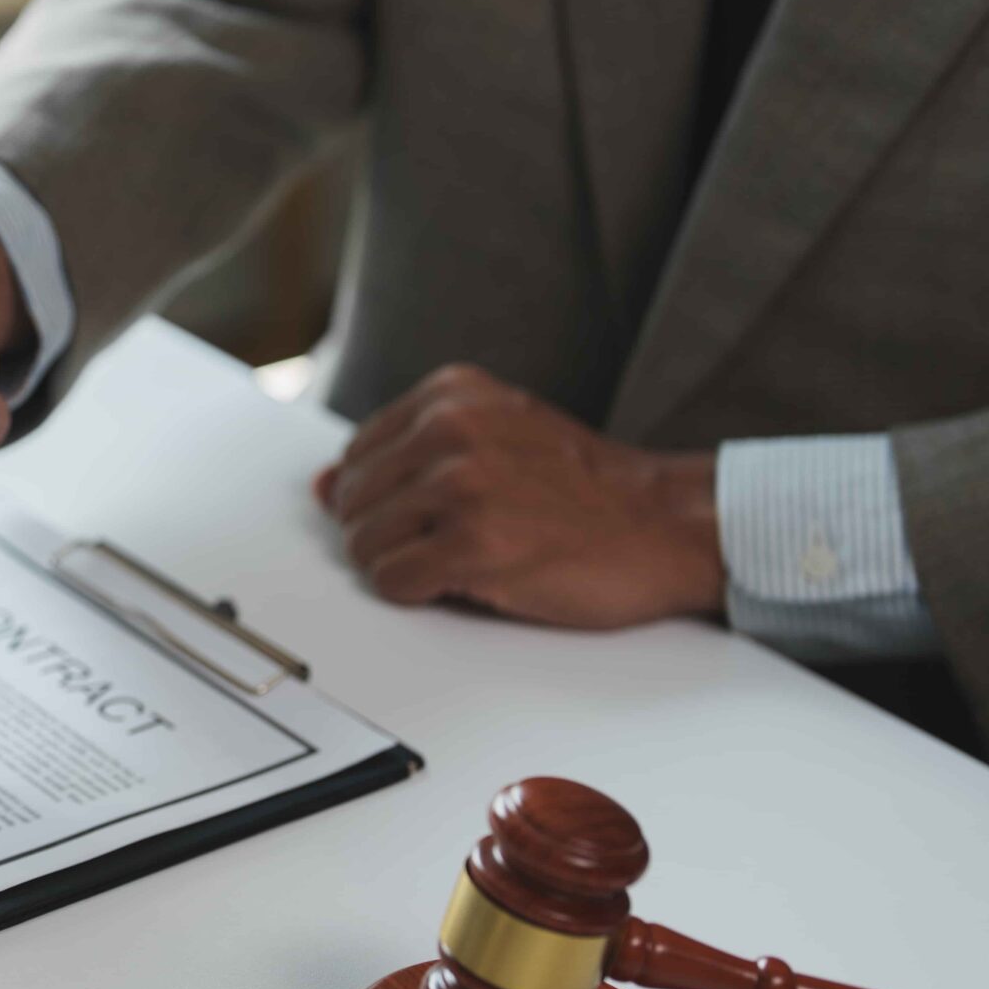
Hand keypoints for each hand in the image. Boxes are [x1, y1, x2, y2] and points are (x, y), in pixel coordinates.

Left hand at [314, 364, 723, 627]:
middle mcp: (450, 429)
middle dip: (388, 534)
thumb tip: (321, 487)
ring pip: (363, 545)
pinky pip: (393, 583)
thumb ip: (408, 453)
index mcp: (452, 394)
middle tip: (452, 542)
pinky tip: (468, 582)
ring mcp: (461, 486)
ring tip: (464, 560)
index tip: (435, 512)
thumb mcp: (495, 437)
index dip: (386, 499)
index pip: (356, 455)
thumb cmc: (583, 488)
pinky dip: (419, 594)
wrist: (667, 524)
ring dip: (403, 567)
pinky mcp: (472, 545)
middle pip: (351, 502)